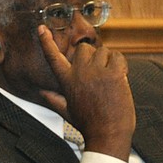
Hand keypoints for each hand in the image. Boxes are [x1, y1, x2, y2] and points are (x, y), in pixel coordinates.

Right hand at [36, 25, 134, 159]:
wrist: (107, 134)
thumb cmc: (88, 124)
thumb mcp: (66, 112)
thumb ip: (53, 99)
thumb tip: (41, 93)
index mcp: (66, 81)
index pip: (53, 57)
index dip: (46, 42)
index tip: (42, 28)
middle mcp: (79, 73)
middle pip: (84, 48)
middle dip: (93, 56)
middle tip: (100, 72)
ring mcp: (96, 73)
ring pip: (103, 51)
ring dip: (109, 61)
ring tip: (111, 79)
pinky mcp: (113, 74)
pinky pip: (118, 57)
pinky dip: (121, 64)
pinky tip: (121, 78)